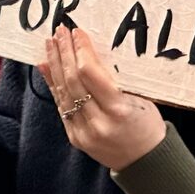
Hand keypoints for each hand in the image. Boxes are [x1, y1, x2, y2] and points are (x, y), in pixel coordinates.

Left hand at [42, 26, 166, 171]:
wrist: (145, 161)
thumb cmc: (148, 124)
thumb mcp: (140, 98)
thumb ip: (114, 80)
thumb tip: (89, 54)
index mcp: (119, 110)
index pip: (90, 74)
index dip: (81, 50)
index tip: (77, 32)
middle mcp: (98, 122)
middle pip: (73, 81)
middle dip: (65, 53)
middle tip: (60, 32)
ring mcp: (84, 132)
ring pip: (63, 93)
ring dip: (55, 65)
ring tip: (50, 44)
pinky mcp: (75, 137)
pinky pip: (61, 106)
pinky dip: (53, 84)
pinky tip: (46, 67)